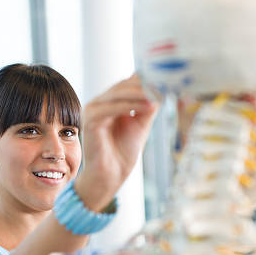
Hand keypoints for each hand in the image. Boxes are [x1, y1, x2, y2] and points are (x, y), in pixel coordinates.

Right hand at [75, 74, 157, 210]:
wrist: (112, 174)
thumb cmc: (123, 152)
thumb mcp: (141, 124)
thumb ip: (147, 107)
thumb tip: (159, 88)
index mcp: (109, 102)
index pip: (126, 84)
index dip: (144, 80)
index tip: (165, 80)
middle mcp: (99, 103)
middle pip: (122, 85)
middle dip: (143, 85)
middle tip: (162, 85)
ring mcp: (92, 110)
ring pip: (117, 94)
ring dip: (139, 93)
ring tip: (156, 94)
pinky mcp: (90, 120)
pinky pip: (111, 108)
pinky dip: (129, 106)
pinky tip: (146, 106)